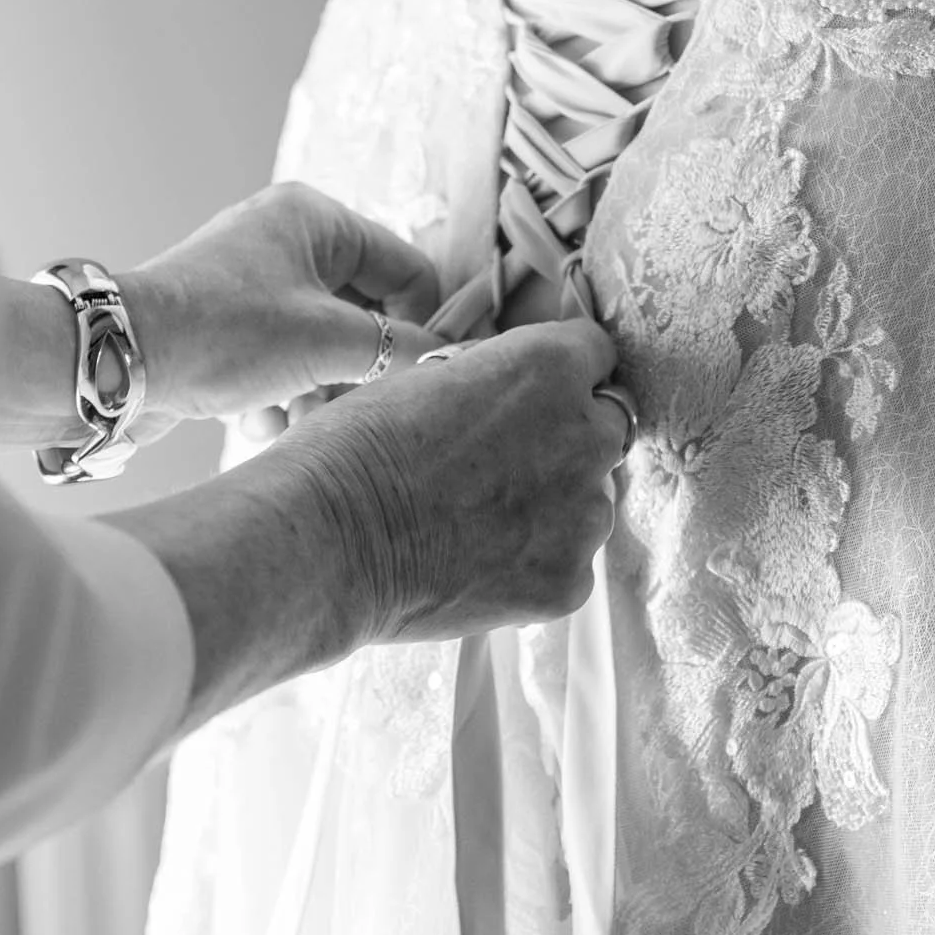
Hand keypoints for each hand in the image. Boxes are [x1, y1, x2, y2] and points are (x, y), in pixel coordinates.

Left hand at [119, 182, 439, 439]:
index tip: (424, 377)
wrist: (118, 362)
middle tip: (353, 407)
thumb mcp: (330, 342)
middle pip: (363, 312)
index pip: (406, 269)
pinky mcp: (225, 322)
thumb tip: (451, 361)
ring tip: (295, 421)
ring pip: (321, 344)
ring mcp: (251, 281)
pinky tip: (257, 422)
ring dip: (318, 391)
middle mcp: (284, 239)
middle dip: (359, 369)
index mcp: (316, 218)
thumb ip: (402, 349)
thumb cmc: (225, 333)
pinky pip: (279, 358)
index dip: (423, 326)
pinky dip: (278, 394)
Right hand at [285, 318, 628, 644]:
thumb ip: (493, 378)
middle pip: (607, 424)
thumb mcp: (430, 376)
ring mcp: (584, 516)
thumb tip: (513, 389)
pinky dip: (536, 561)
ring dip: (556, 501)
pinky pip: (569, 562)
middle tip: (508, 459)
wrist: (327, 543)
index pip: (594, 351)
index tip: (536, 391)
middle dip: (570, 434)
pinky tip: (478, 563)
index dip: (563, 370)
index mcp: (550, 368)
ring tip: (481, 519)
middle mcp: (585, 436)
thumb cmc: (357, 448)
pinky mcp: (569, 583)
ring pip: (592, 499)